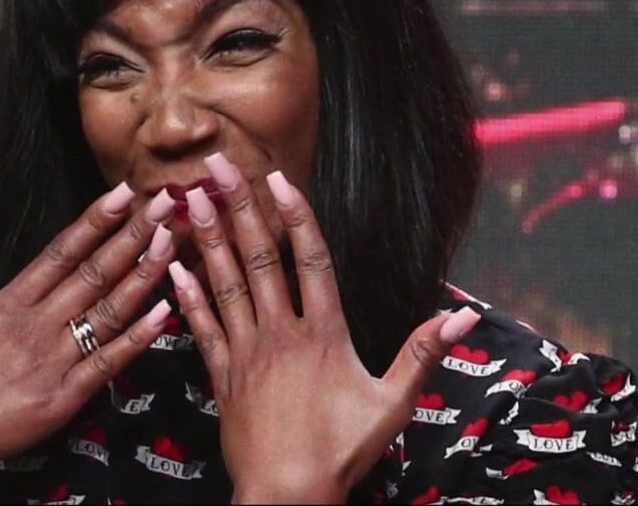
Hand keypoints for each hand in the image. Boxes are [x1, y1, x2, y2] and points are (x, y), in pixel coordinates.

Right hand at [0, 184, 179, 503]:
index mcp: (5, 305)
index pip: (59, 253)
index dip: (94, 222)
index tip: (122, 194)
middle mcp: (33, 326)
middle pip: (93, 272)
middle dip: (133, 236)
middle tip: (165, 204)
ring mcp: (50, 361)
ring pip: (107, 312)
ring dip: (143, 277)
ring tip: (173, 244)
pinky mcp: (60, 399)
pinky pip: (107, 363)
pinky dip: (137, 339)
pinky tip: (164, 314)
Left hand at [169, 153, 480, 503]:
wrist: (286, 494)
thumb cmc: (342, 452)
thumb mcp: (393, 403)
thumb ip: (423, 352)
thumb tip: (464, 316)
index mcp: (323, 333)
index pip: (310, 260)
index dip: (295, 215)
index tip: (277, 178)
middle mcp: (280, 332)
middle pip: (258, 257)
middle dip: (237, 207)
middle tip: (215, 164)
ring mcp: (246, 351)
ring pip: (223, 282)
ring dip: (206, 237)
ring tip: (188, 197)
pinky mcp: (221, 374)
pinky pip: (200, 326)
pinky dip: (186, 294)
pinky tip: (172, 266)